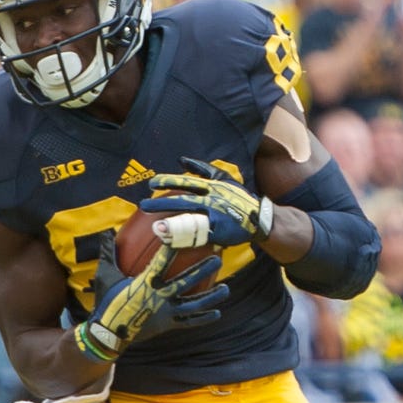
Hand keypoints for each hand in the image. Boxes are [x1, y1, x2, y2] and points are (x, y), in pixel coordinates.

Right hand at [74, 232, 224, 362]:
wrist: (108, 335)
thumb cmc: (107, 302)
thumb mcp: (106, 276)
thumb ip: (109, 253)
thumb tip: (106, 231)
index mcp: (145, 283)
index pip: (161, 262)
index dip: (172, 248)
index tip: (183, 236)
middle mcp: (159, 297)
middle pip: (186, 281)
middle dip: (202, 270)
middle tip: (217, 259)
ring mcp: (166, 313)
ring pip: (193, 304)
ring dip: (211, 297)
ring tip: (226, 289)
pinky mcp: (168, 325)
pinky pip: (189, 322)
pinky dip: (203, 318)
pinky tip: (217, 313)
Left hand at [145, 158, 273, 246]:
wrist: (259, 218)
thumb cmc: (238, 197)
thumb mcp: (223, 178)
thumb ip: (202, 169)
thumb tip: (182, 160)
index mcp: (211, 186)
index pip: (186, 182)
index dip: (169, 182)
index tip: (152, 183)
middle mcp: (212, 200)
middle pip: (183, 201)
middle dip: (162, 203)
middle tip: (144, 206)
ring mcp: (215, 217)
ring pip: (189, 220)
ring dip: (171, 224)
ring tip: (155, 227)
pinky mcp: (219, 232)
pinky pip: (199, 236)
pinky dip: (185, 239)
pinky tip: (171, 242)